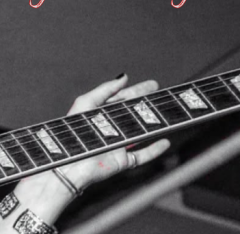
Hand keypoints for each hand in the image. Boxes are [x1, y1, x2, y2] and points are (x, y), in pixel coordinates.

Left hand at [56, 74, 170, 191]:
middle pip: (133, 113)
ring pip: (140, 133)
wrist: (71, 163)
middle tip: (162, 95)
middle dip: (147, 103)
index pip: (121, 99)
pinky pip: (142, 155)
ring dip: (154, 124)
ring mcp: (117, 144)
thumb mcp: (86, 103)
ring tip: (168, 115)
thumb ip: (105, 89)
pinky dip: (154, 149)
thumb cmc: (74, 132)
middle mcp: (109, 128)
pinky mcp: (121, 160)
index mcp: (99, 114)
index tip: (151, 85)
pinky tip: (165, 142)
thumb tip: (123, 77)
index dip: (136, 91)